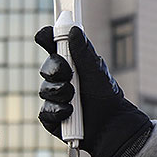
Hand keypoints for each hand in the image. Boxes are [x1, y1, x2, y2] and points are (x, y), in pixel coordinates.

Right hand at [35, 26, 151, 156]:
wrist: (112, 126)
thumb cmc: (106, 96)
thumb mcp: (96, 71)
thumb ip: (83, 51)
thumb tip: (74, 29)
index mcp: (70, 64)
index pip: (52, 47)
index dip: (46, 38)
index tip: (45, 35)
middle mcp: (59, 79)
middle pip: (46, 67)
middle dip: (55, 69)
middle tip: (68, 73)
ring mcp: (54, 98)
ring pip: (45, 90)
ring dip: (60, 92)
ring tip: (75, 98)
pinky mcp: (51, 118)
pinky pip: (45, 111)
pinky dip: (58, 111)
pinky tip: (70, 113)